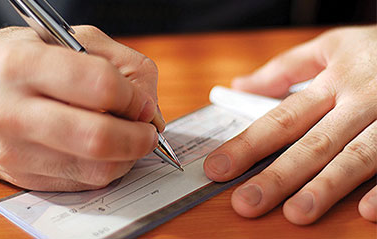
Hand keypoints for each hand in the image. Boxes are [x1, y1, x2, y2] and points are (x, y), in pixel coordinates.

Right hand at [0, 26, 164, 190]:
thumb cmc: (27, 61)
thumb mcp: (71, 40)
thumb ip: (122, 65)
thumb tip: (149, 111)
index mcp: (22, 65)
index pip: (100, 86)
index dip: (134, 98)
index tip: (142, 103)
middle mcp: (12, 112)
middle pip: (98, 138)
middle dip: (139, 138)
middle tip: (147, 131)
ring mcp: (15, 151)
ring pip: (96, 168)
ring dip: (127, 156)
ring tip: (127, 138)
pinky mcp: (24, 177)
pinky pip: (85, 182)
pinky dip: (107, 167)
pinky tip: (103, 149)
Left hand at [204, 25, 376, 223]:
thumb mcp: (331, 47)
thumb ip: (284, 68)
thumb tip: (239, 86)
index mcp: (333, 82)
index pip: (281, 119)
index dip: (248, 144)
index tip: (218, 167)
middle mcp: (360, 101)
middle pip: (313, 143)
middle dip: (278, 176)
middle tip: (246, 203)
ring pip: (356, 156)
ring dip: (326, 187)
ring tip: (296, 213)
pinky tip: (367, 211)